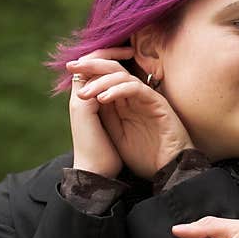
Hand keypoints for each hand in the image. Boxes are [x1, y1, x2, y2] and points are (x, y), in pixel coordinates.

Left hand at [69, 57, 193, 178]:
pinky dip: (119, 90)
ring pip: (123, 76)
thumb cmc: (145, 157)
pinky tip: (103, 98)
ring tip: (85, 94)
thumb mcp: (116, 134)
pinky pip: (137, 89)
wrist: (168, 172)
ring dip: (101, 81)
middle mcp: (136, 97)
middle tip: (72, 67)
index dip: (88, 70)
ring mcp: (147, 99)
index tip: (69, 70)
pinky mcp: (158, 103)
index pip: (106, 77)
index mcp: (125, 102)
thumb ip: (105, 114)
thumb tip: (84, 94)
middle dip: (91, 65)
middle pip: (113, 70)